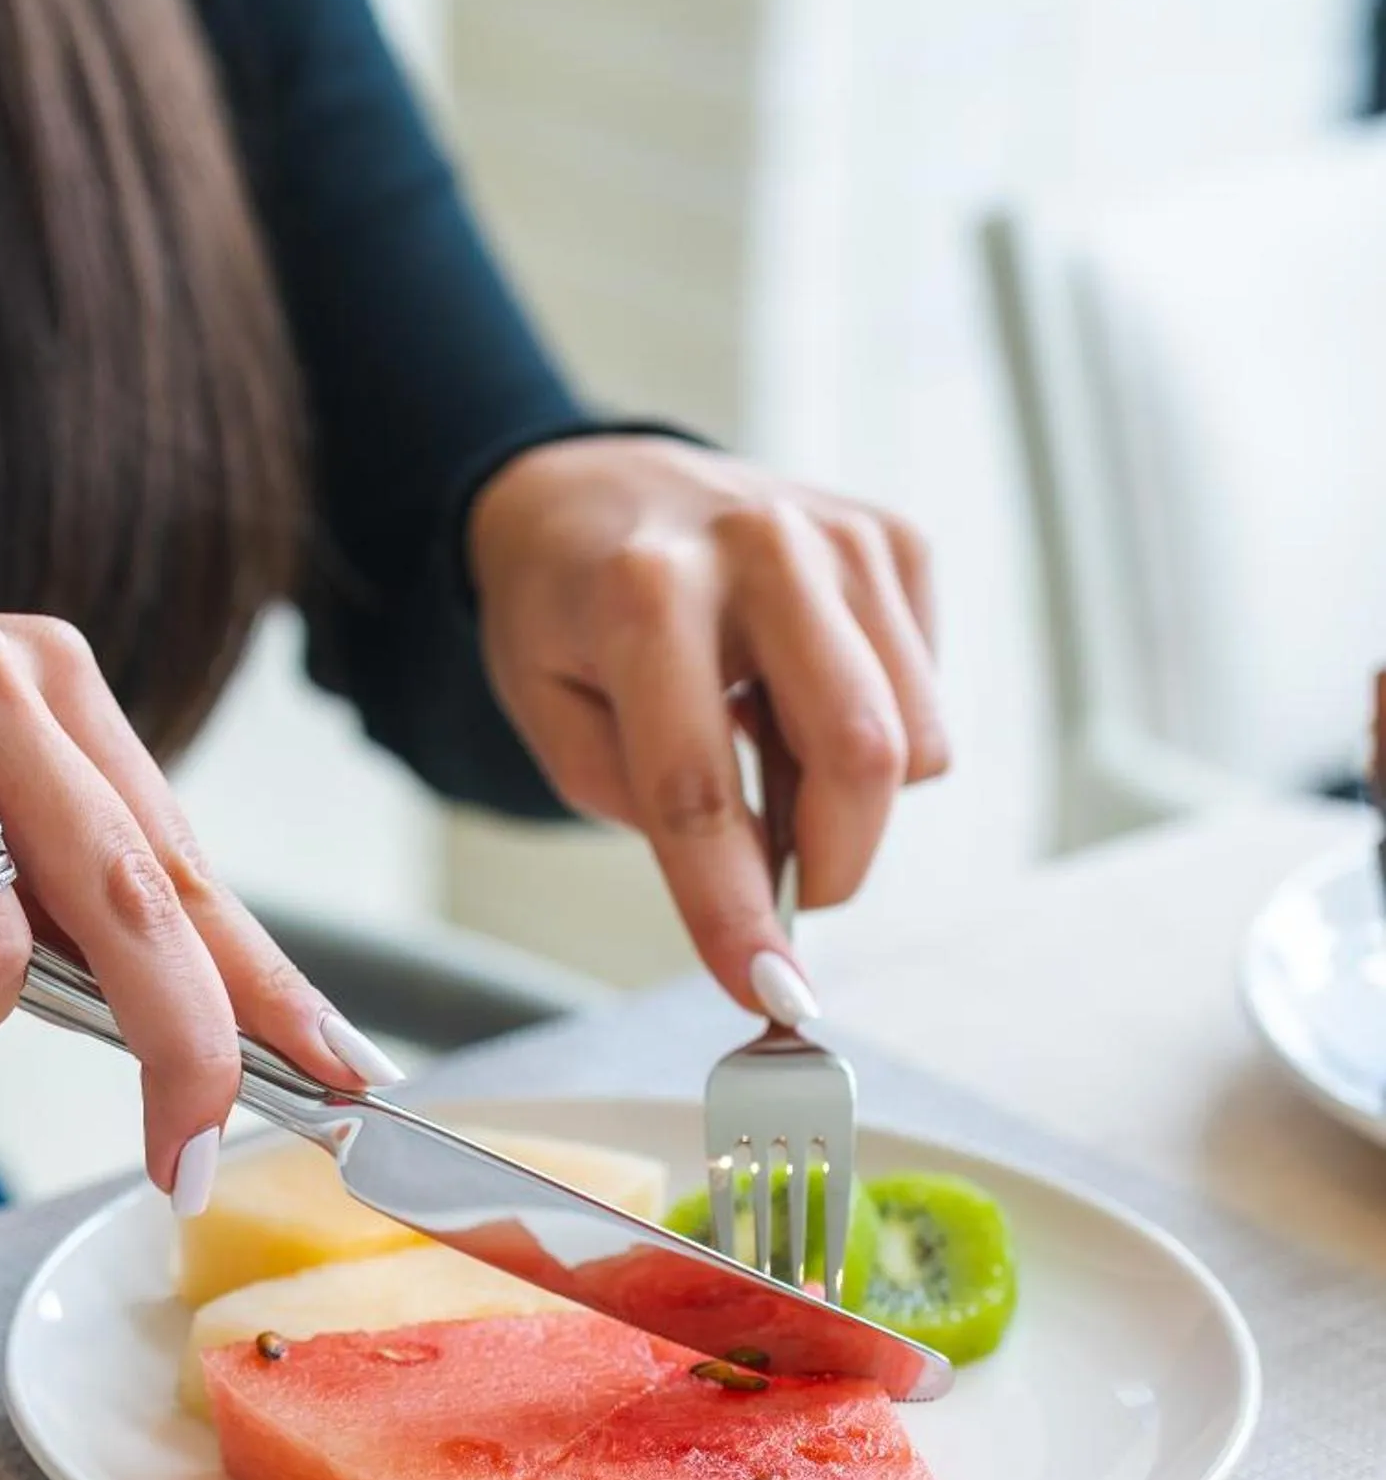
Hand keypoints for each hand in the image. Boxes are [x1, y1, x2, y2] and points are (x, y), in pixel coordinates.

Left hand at [467, 437, 946, 1010]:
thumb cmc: (567, 614)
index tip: (765, 991)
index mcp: (644, 594)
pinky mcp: (895, 541)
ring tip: (767, 756)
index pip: (700, 789)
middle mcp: (759, 549)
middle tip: (785, 894)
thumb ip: (645, 807)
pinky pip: (927, 698)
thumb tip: (764, 894)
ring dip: (848, 798)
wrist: (596, 488)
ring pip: (912, 742)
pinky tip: (799, 695)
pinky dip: (872, 732)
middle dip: (834, 864)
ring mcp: (841, 536)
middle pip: (857, 756)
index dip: (734, 907)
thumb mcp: (553, 716)